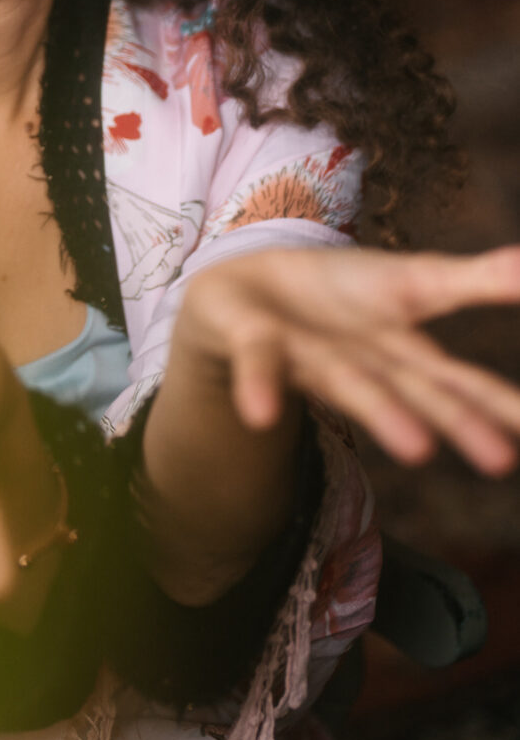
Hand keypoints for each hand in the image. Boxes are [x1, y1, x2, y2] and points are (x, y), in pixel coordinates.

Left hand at [175, 243, 519, 475]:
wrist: (244, 289)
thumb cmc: (338, 295)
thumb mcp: (413, 280)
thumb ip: (476, 280)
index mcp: (402, 355)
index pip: (459, 383)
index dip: (498, 407)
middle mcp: (361, 366)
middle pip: (412, 390)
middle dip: (452, 420)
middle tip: (499, 459)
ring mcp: (307, 355)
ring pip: (346, 381)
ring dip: (378, 411)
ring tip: (417, 448)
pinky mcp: (252, 336)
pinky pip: (257, 358)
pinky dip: (259, 383)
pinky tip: (260, 414)